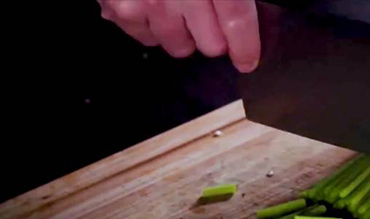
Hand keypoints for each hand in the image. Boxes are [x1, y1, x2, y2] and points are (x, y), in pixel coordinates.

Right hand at [98, 0, 260, 72]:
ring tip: (179, 6)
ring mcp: (146, 2)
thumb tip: (245, 3)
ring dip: (184, 33)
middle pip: (210, 44)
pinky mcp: (120, 7)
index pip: (236, 19)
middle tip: (210, 17)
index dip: (245, 46)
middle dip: (216, 37)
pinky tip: (154, 3)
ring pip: (179, 46)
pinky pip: (147, 38)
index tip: (247, 60)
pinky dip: (153, 26)